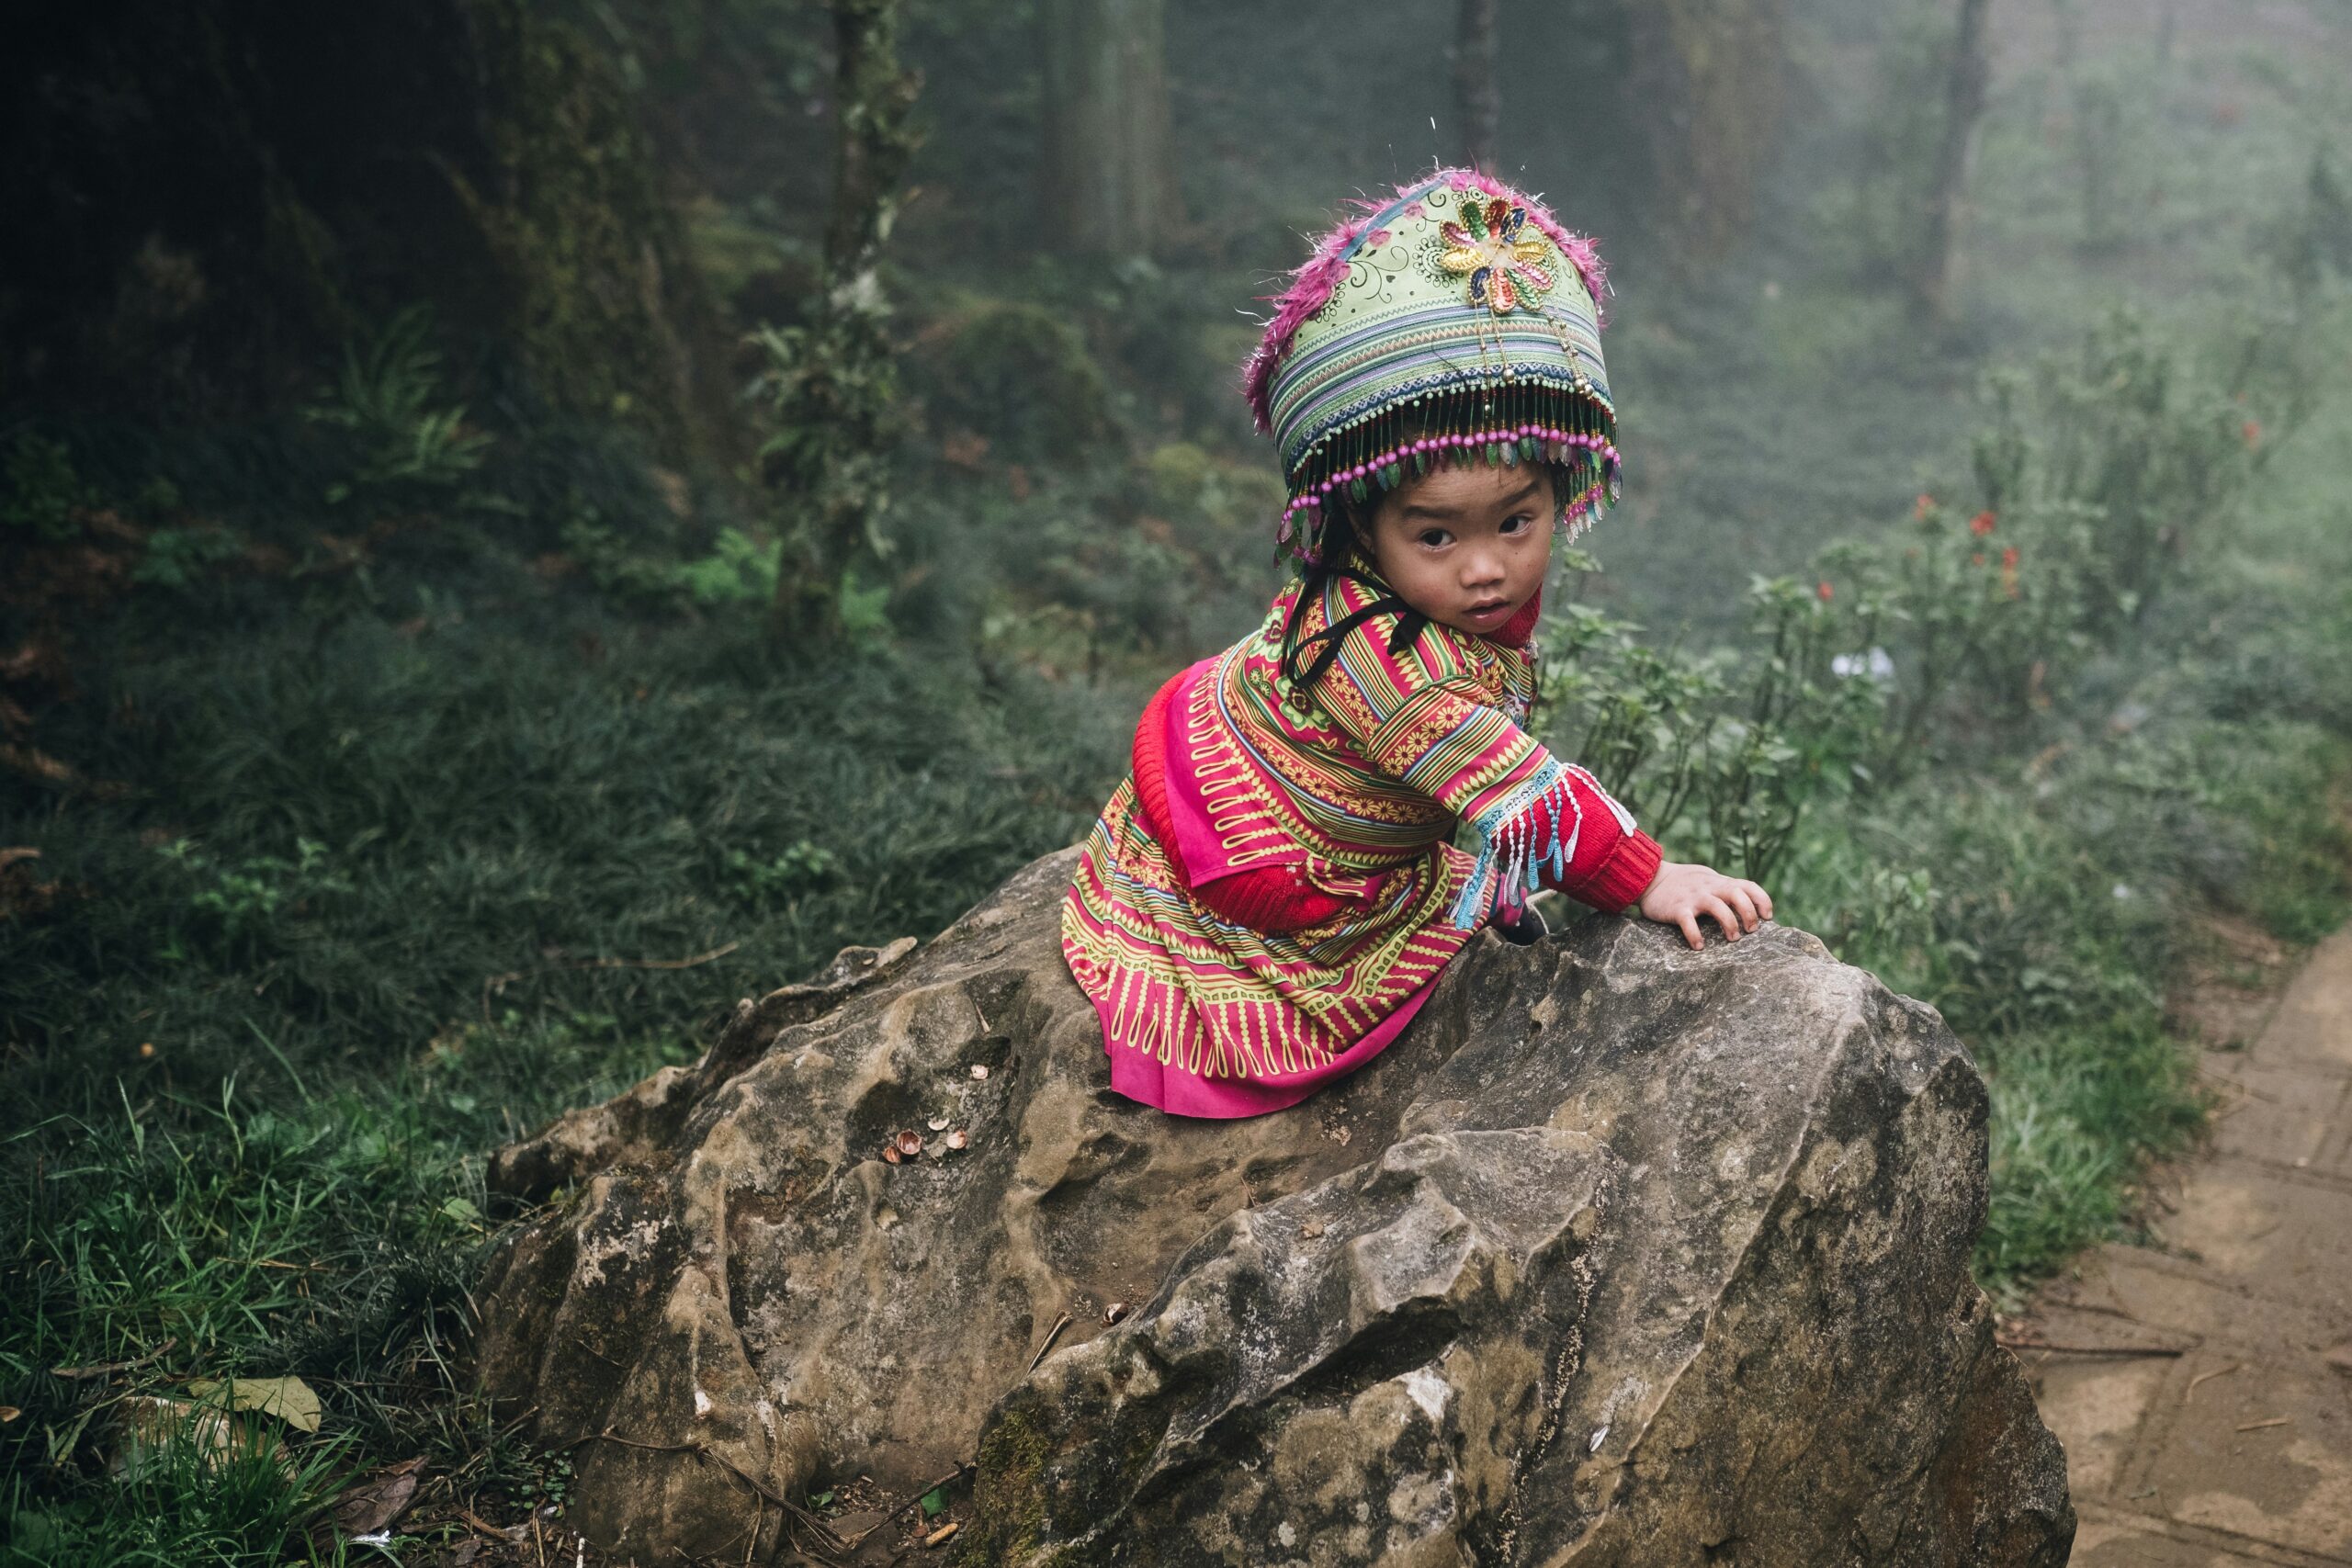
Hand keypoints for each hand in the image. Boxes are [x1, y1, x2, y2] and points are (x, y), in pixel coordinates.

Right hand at [1634, 861, 1772, 949]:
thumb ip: (1726, 889)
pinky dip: (1695, 935)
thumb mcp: (1709, 880)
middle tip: (1751, 930)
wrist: (1651, 878)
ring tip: (1732, 938)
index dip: (1762, 901)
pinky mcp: (1677, 908)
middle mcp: (1710, 887)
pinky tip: (1699, 946)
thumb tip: (1749, 905)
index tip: (1767, 917)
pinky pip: (1688, 922)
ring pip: (1717, 907)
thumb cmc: (1685, 883)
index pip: (1748, 886)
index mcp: (1719, 882)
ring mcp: (1693, 897)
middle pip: (1737, 894)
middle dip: (1749, 913)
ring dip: (1729, 923)